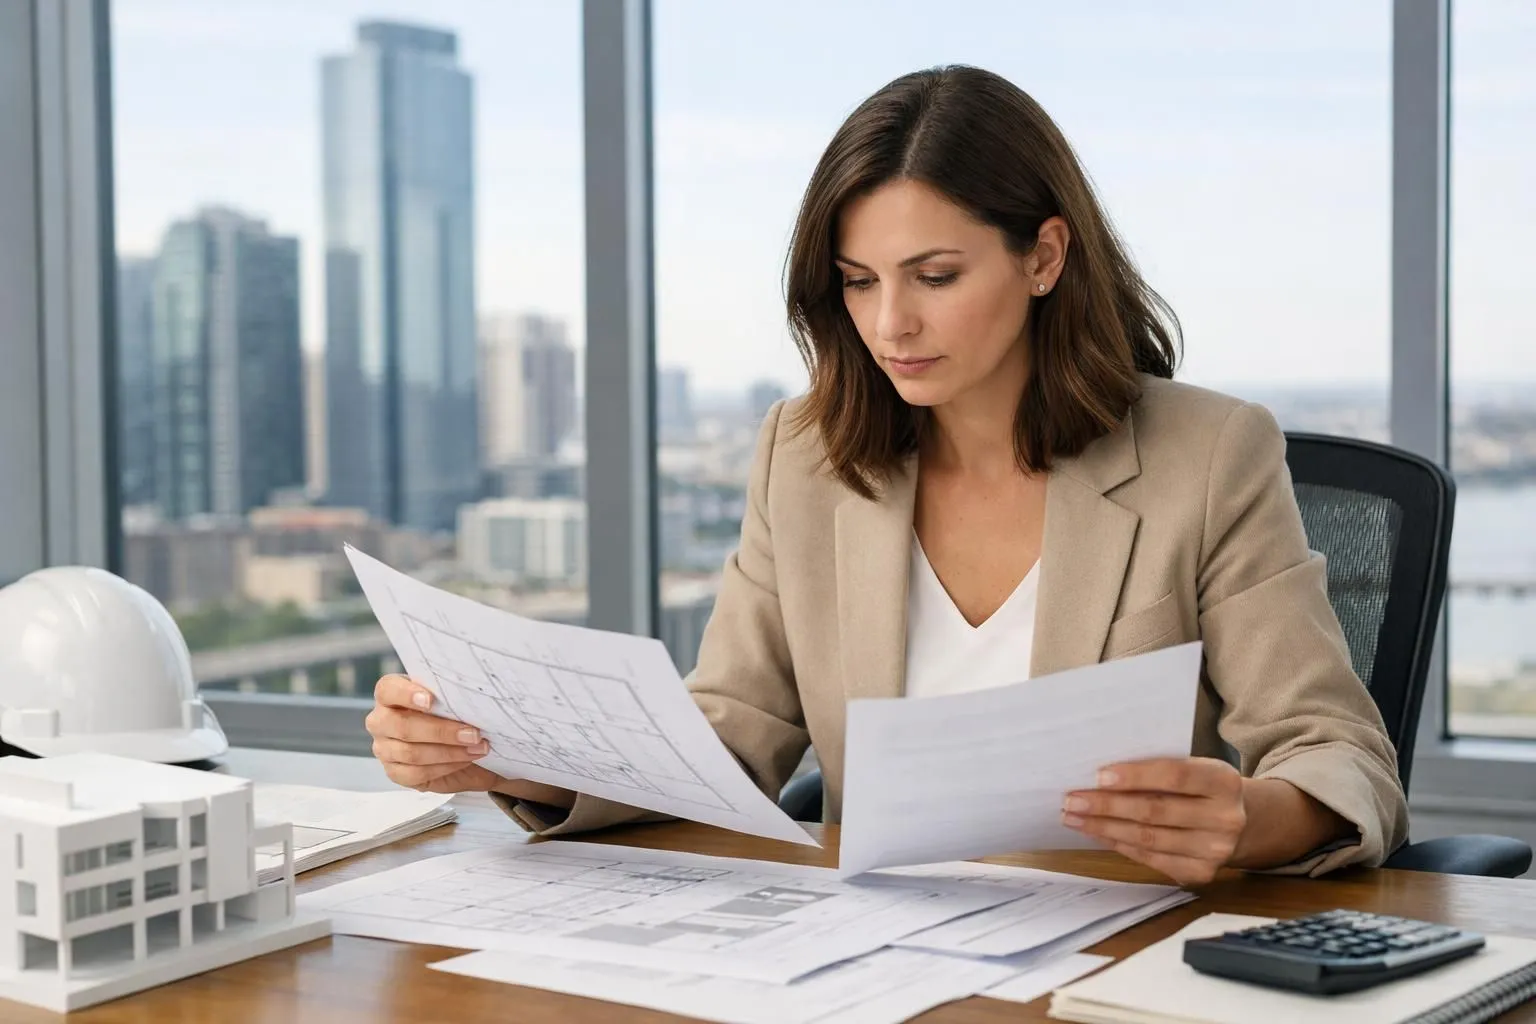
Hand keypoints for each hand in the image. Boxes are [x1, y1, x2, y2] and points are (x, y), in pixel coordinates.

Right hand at [365, 675, 503, 793]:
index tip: (431, 700)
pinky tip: (464, 760)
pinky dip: (445, 767)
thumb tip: (473, 696)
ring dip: (449, 752)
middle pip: (402, 726)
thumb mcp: (453, 702)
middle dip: (441, 731)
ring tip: (476, 748)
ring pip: (410, 753)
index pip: (387, 690)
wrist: (460, 747)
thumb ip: (453, 696)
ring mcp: (384, 748)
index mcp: (390, 695)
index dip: (406, 694)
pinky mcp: (394, 772)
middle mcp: (381, 721)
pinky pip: (416, 773)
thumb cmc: (452, 716)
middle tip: (473, 733)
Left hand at [1062, 757, 1245, 885]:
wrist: (1241, 824)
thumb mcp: (1195, 769)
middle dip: (1107, 805)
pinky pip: (1149, 858)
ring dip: (1104, 827)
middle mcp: (1225, 819)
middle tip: (1072, 800)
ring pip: (1148, 838)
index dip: (1135, 776)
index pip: (1174, 776)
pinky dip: (1118, 844)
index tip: (1098, 776)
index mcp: (1224, 782)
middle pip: (1155, 811)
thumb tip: (1102, 776)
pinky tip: (1096, 833)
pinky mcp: (1200, 873)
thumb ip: (1160, 770)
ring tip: (1074, 817)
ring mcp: (1214, 851)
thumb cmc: (1202, 788)